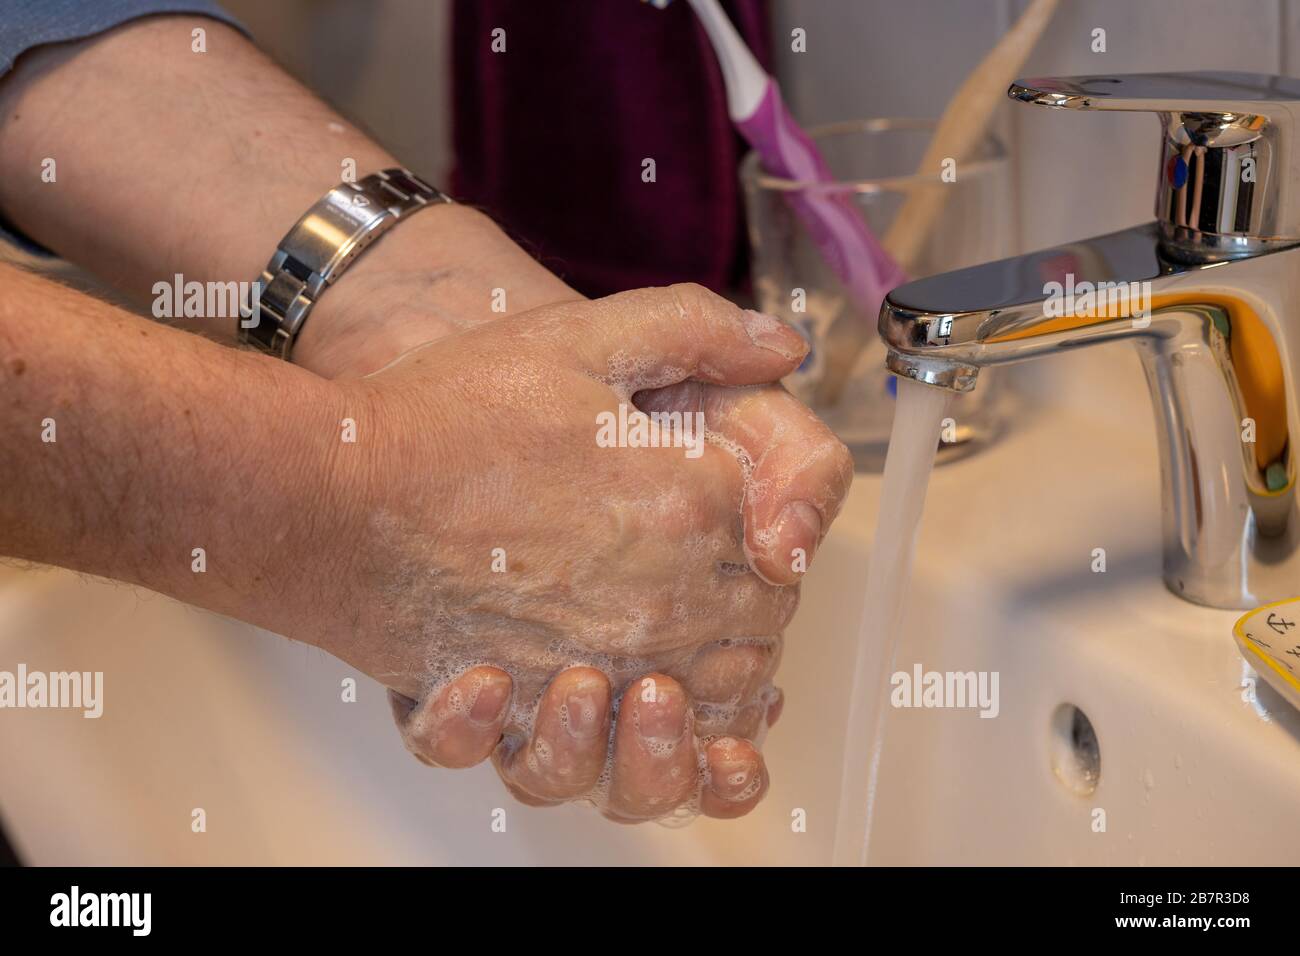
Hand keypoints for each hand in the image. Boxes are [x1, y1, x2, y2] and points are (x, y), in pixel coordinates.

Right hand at [306, 283, 851, 820]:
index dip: (769, 529)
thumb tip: (781, 345)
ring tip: (668, 626)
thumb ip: (695, 329)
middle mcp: (663, 594)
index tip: (731, 514)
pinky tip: (609, 678)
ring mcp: (604, 659)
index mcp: (689, 503)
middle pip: (760, 625)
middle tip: (705, 566)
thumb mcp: (577, 337)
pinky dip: (638, 719)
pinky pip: (630, 740)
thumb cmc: (445, 417)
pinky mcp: (547, 703)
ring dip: (708, 664)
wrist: (328, 497)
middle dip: (749, 598)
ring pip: (709, 696)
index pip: (784, 543)